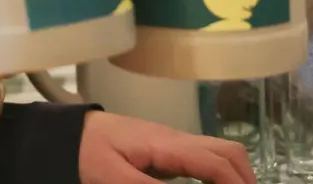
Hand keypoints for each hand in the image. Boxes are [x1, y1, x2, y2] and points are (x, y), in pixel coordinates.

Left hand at [79, 111, 255, 182]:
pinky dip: (218, 174)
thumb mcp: (114, 179)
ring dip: (234, 174)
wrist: (68, 133)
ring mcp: (173, 143)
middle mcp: (177, 140)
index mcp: (168, 145)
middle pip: (227, 151)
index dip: (236, 183)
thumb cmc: (88, 153)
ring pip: (218, 152)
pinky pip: (202, 158)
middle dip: (245, 177)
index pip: (217, 161)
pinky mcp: (165, 150)